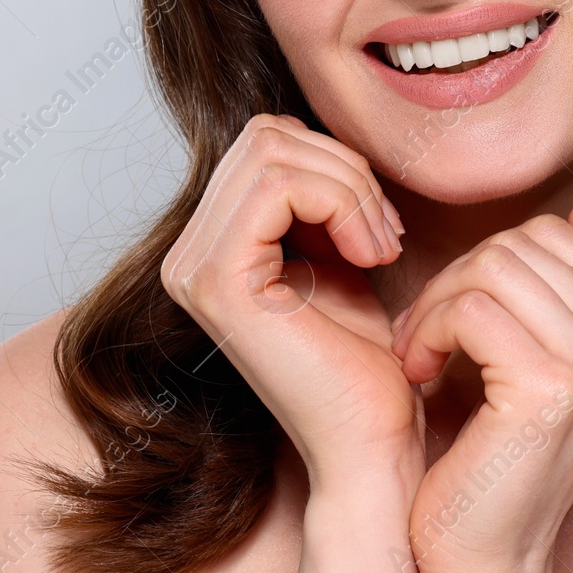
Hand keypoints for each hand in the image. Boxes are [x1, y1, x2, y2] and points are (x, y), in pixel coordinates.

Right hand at [159, 113, 422, 493]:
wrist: (373, 438)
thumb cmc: (365, 357)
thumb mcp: (338, 254)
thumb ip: (319, 198)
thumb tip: (321, 135)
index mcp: (210, 244)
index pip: (267, 141)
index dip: (336, 165)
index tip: (382, 225)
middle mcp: (186, 254)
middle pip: (266, 135)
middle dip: (344, 170)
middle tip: (385, 233)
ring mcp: (193, 266)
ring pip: (275, 150)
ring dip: (350, 187)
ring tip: (381, 246)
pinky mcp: (218, 280)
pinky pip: (281, 185)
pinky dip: (342, 203)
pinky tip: (372, 255)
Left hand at [389, 197, 572, 572]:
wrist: (484, 556)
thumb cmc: (496, 455)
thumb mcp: (539, 357)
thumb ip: (568, 285)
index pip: (553, 235)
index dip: (486, 266)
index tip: (453, 319)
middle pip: (521, 246)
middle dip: (455, 282)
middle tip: (422, 336)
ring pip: (492, 268)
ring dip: (434, 307)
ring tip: (419, 354)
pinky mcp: (552, 390)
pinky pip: (471, 308)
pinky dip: (427, 332)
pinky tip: (418, 373)